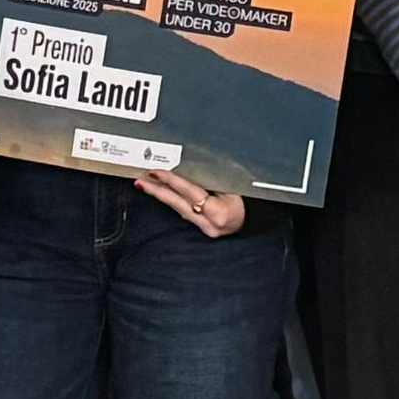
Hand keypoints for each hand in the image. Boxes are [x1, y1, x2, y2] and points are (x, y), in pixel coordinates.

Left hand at [135, 171, 249, 236]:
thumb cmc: (251, 202)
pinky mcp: (204, 230)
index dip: (171, 181)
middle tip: (141, 182)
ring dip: (163, 196)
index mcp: (219, 212)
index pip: (190, 192)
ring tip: (146, 186)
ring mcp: (206, 229)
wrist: (258, 222)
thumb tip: (189, 169)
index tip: (156, 172)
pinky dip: (175, 202)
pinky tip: (165, 195)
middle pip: (178, 204)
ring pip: (179, 209)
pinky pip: (186, 213)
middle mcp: (210, 224)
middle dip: (157, 192)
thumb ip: (213, 180)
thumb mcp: (235, 187)